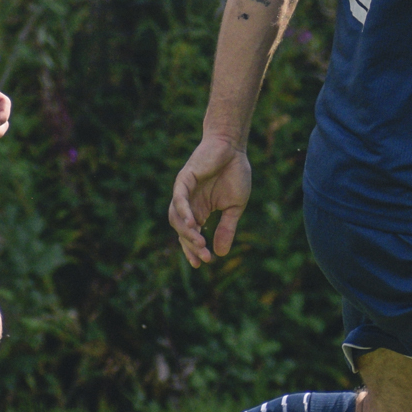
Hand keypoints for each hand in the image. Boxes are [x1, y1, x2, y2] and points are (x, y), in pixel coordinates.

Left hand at [168, 133, 253, 266]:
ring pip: (176, 217)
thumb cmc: (235, 173)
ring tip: (200, 243)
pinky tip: (192, 224)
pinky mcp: (183, 179)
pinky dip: (183, 212)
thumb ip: (227, 228)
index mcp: (199, 210)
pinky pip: (178, 199)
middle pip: (182, 230)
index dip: (194, 250)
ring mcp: (184, 192)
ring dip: (186, 232)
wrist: (234, 148)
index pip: (191, 235)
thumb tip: (221, 254)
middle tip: (204, 257)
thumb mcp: (234, 207)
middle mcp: (188, 203)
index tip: (202, 263)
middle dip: (192, 245)